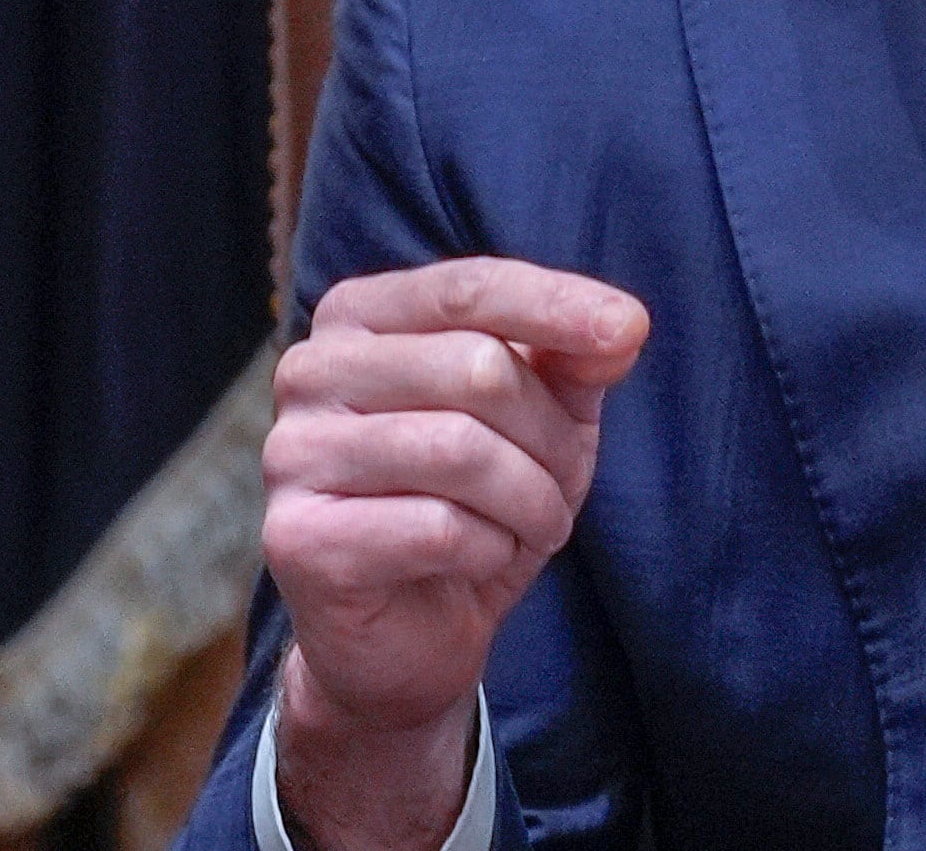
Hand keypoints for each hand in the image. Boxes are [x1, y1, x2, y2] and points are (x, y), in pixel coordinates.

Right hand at [264, 258, 647, 849]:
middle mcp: (312, 370)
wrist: (408, 637)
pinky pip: (436, 528)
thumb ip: (574, 362)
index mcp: (360, 317)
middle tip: (563, 483)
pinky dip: (489, 549)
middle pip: (477, 367)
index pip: (469, 287)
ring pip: (461, 449)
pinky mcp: (297, 536)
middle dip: (550, 436)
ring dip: (530, 498)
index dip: (557, 304)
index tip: (632, 329)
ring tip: (534, 524)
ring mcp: (293, 452)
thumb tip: (622, 328)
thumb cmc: (476, 504)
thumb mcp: (543, 421)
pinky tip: (478, 561)